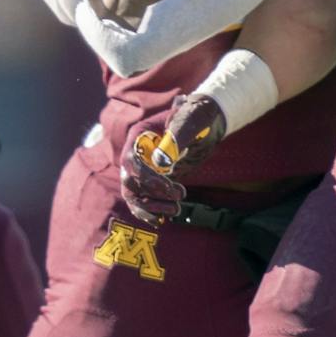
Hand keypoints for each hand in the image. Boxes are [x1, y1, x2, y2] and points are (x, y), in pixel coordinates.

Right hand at [119, 94, 226, 225]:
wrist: (205, 121)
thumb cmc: (197, 116)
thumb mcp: (190, 120)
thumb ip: (177, 136)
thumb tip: (161, 162)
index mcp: (140, 135)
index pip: (131, 161)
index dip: (146, 178)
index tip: (170, 187)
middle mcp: (136, 153)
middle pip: (130, 181)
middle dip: (152, 195)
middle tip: (178, 198)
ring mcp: (142, 167)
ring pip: (134, 194)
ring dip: (151, 207)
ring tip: (176, 210)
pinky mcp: (150, 180)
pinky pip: (141, 199)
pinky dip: (148, 212)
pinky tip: (161, 220)